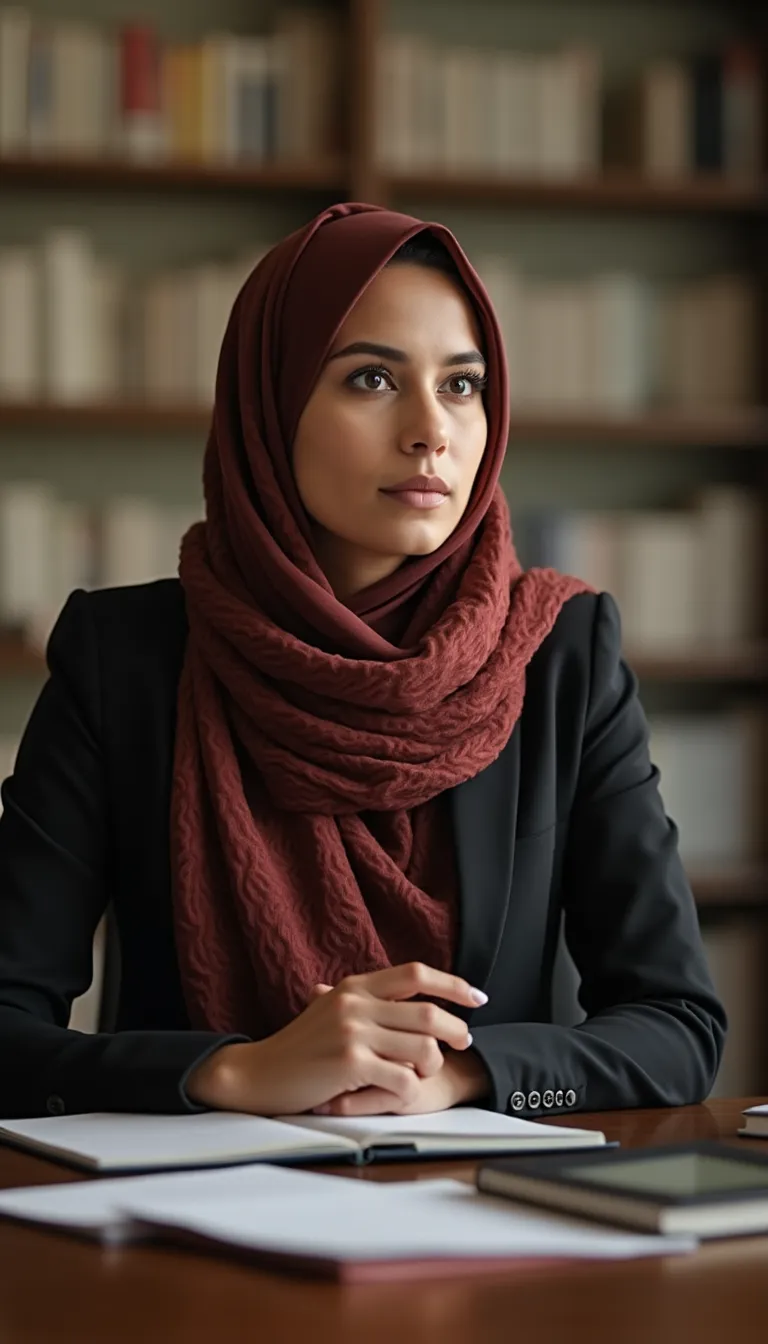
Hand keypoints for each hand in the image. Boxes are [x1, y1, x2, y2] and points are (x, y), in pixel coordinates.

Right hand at [185, 961, 486, 1116]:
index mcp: (354, 986)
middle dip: (456, 1029)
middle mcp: (356, 1003)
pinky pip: (403, 1080)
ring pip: (423, 1049)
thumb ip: (365, 1000)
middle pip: (428, 1012)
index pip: (416, 974)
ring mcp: (353, 1032)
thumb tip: (410, 994)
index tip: (476, 997)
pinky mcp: (350, 1063)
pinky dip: (409, 1091)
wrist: (257, 1074)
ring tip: (420, 1075)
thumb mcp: (330, 1010)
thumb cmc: (297, 1048)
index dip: (452, 984)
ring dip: (431, 1066)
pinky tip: (397, 1094)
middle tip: (465, 1042)